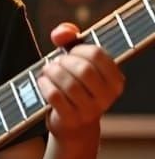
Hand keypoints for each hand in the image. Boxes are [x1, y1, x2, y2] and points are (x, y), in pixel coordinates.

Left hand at [37, 22, 124, 142]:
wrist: (73, 125)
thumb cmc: (76, 86)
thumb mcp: (77, 59)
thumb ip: (70, 38)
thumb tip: (61, 33)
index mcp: (115, 80)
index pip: (97, 54)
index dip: (78, 48)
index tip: (70, 52)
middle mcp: (107, 97)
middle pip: (83, 69)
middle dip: (64, 62)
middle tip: (56, 63)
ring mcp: (90, 111)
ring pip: (69, 84)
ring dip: (53, 72)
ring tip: (48, 71)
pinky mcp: (71, 120)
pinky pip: (55, 96)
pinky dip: (45, 85)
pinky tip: (43, 82)